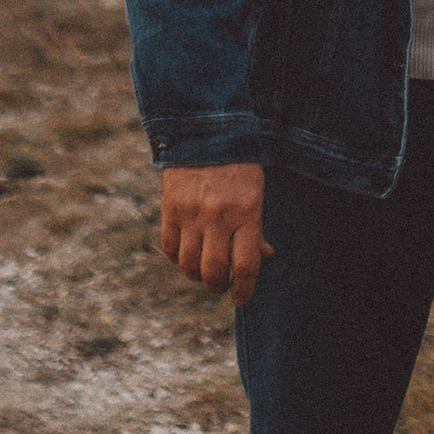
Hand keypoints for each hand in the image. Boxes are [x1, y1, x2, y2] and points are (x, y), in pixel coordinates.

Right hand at [159, 163, 271, 306]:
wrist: (205, 135)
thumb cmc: (238, 168)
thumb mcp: (256, 194)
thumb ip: (256, 227)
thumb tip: (264, 256)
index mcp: (246, 213)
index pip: (245, 265)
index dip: (243, 290)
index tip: (240, 297)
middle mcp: (218, 217)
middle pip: (213, 272)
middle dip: (217, 286)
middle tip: (220, 285)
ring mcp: (191, 214)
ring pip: (188, 265)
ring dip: (196, 276)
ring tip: (203, 271)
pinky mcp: (170, 209)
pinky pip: (169, 248)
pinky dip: (176, 258)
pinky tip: (185, 253)